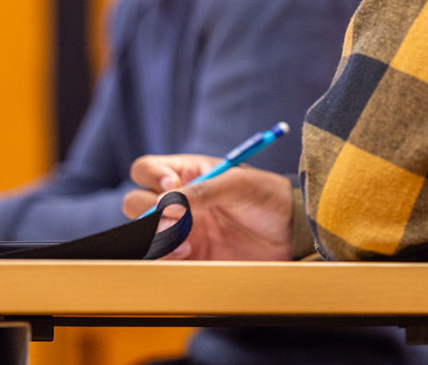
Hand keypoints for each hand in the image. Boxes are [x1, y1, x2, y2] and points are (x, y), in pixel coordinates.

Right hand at [124, 154, 293, 260]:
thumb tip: (167, 203)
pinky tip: (188, 253)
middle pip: (136, 202)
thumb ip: (203, 190)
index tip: (171, 186)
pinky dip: (165, 257)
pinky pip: (160, 258)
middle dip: (150, 212)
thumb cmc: (266, 196)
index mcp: (187, 173)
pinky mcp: (188, 255)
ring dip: (155, 238)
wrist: (291, 232)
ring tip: (186, 242)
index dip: (151, 177)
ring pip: (143, 233)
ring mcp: (180, 228)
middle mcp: (177, 200)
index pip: (146, 170)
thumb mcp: (237, 184)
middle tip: (177, 220)